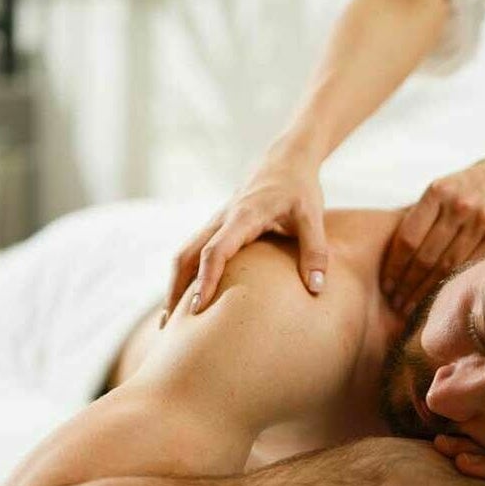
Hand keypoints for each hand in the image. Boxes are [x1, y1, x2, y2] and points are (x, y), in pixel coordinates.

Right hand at [166, 149, 327, 315]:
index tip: (198, 309)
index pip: (215, 251)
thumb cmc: (300, 187)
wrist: (286, 159)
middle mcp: (222, 219)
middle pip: (186, 255)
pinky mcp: (217, 227)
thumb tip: (316, 289)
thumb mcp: (313, 216)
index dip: (206, 280)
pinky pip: (193, 252)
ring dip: (174, 285)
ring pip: (184, 254)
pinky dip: (184, 276)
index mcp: (243, 216)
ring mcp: (216, 222)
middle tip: (168, 327)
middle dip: (175, 290)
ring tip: (167, 323)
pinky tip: (186, 299)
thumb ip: (315, 251)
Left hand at [381, 151, 484, 313]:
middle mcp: (460, 205)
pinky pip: (471, 267)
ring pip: (447, 267)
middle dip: (407, 286)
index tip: (386, 286)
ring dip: (426, 291)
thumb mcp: (446, 187)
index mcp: (438, 191)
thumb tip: (392, 258)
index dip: (394, 268)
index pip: (407, 240)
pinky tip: (442, 299)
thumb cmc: (475, 183)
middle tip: (396, 304)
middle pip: (425, 258)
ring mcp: (483, 221)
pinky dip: (454, 286)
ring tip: (413, 308)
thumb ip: (423, 216)